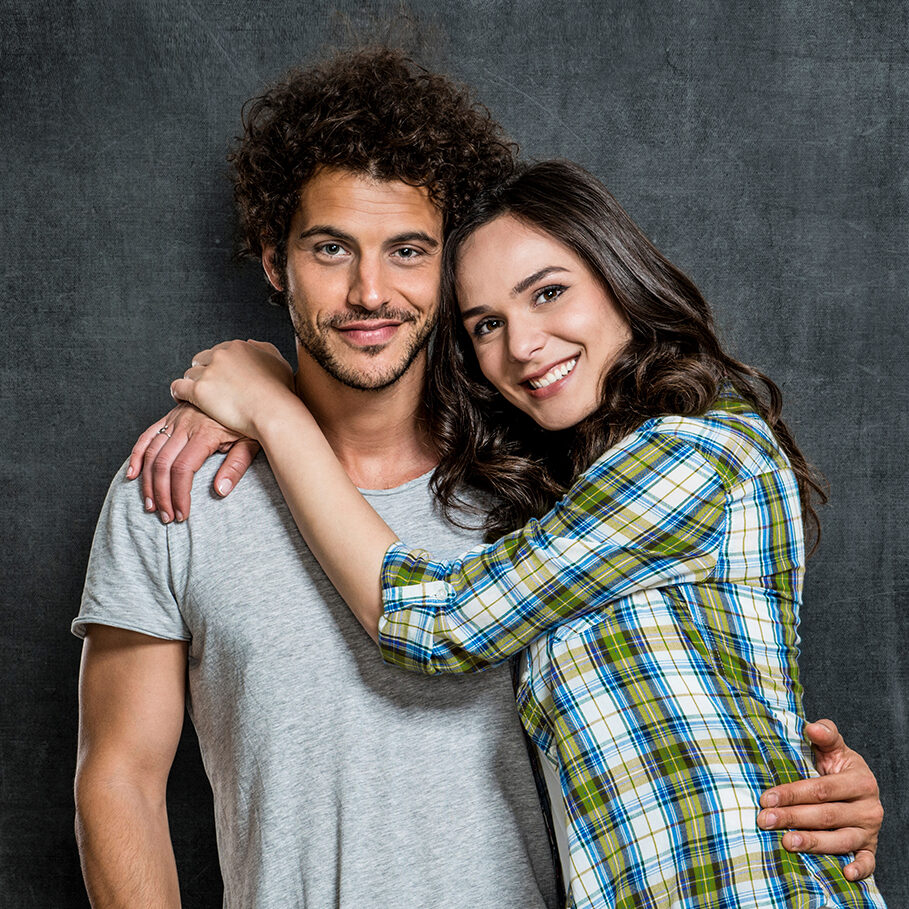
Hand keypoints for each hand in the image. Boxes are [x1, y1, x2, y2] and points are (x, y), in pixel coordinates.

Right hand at [127, 403, 258, 522]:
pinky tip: (133, 475)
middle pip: (163, 464)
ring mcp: (175, 420)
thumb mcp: (251, 442)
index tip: (182, 514)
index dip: (179, 494)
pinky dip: (137, 456)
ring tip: (151, 505)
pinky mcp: (170, 417)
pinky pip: (147, 436)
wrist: (246, 395)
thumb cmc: (249, 421)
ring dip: (148, 482)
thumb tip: (220, 491)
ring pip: (151, 453)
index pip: (183, 469)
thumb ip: (236, 466)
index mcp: (205, 433)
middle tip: (166, 516)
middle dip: (162, 494)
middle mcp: (186, 425)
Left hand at [170, 340, 295, 439]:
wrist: (273, 412)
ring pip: (190, 374)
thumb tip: (252, 342)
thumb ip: (264, 349)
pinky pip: (178, 388)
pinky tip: (182, 399)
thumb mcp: (280, 363)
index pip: (218, 352)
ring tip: (197, 397)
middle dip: (203, 372)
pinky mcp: (199, 391)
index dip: (218, 366)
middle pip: (201, 360)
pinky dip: (178, 393)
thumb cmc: (280, 393)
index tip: (221, 378)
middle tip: (210, 388)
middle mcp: (221, 355)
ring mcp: (209, 372)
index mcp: (238, 347)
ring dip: (193, 384)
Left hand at [757, 719, 881, 880]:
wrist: (860, 785)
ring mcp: (870, 830)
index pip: (821, 789)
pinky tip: (845, 874)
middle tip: (765, 820)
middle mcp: (868, 808)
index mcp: (860, 781)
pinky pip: (868, 862)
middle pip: (826, 816)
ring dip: (813, 843)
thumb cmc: (838, 765)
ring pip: (840, 840)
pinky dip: (859, 870)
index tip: (766, 798)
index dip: (792, 793)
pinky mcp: (870, 848)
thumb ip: (825, 735)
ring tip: (786, 842)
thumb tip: (812, 727)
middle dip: (793, 818)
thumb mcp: (834, 747)